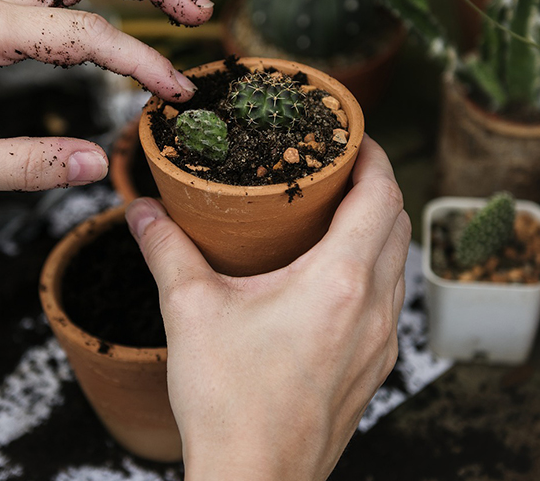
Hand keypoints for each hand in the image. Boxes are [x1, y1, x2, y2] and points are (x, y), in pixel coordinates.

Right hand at [126, 136, 409, 480]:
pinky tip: (330, 279)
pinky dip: (372, 272)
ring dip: (377, 230)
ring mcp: (381, 345)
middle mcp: (375, 310)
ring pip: (397, 265)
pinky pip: (389, 303)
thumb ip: (166, 250)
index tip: (351, 136)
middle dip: (375, 186)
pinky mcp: (374, 371)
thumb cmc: (229, 403)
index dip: (373, 155)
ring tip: (333, 216)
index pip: (381, 194)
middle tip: (335, 169)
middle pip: (398, 224)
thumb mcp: (189, 311)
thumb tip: (142, 210)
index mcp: (340, 282)